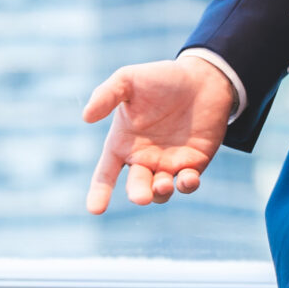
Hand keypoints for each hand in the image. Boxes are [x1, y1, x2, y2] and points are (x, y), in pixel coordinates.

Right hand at [83, 57, 231, 210]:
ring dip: (160, 192)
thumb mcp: (129, 79)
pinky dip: (187, 185)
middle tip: (142, 197)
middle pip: (136, 186)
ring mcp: (168, 164)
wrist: (202, 78)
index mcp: (122, 143)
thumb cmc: (160, 78)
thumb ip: (106, 95)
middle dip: (138, 194)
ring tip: (162, 184)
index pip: (106, 173)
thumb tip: (86, 117)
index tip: (95, 209)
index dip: (99, 192)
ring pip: (160, 191)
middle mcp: (143, 158)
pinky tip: (188, 177)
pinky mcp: (194, 164)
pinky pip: (187, 183)